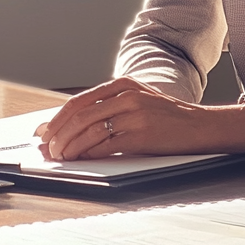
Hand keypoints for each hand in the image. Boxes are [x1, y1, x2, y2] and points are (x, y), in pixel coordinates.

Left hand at [35, 76, 244, 160]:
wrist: (200, 126)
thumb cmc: (168, 118)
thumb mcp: (138, 102)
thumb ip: (109, 109)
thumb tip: (71, 126)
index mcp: (123, 85)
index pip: (79, 101)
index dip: (57, 119)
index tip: (43, 133)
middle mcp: (127, 95)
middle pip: (79, 115)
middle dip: (58, 135)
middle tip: (47, 149)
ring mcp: (134, 114)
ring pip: (88, 130)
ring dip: (68, 147)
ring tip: (59, 158)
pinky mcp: (140, 134)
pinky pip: (105, 145)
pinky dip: (86, 154)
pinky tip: (78, 160)